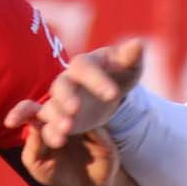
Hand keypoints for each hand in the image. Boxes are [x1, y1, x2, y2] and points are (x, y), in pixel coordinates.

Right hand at [2, 39, 146, 153]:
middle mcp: (67, 81)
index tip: (113, 95)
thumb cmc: (118, 74)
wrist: (108, 92)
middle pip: (61, 86)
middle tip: (75, 109)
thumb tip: (138, 44)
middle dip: (66, 97)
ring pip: (51, 107)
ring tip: (67, 130)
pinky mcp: (58, 119)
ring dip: (56, 118)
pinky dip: (50, 132)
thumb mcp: (128, 66)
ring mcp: (60, 101)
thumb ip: (131, 56)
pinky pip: (48, 125)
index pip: (85, 67)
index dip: (97, 80)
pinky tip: (59, 141)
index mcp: (84, 64)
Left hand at [17, 120, 117, 185]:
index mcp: (42, 122)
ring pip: (73, 113)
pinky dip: (91, 129)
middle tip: (52, 135)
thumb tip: (33, 127)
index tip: (10, 122)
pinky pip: (95, 126)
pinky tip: (90, 132)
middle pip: (52, 108)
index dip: (20, 113)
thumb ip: (32, 149)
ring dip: (69, 118)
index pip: (29, 111)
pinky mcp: (99, 129)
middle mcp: (60, 115)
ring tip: (68, 129)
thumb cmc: (58, 174)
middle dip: (50, 118)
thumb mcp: (39, 166)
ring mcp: (80, 120)